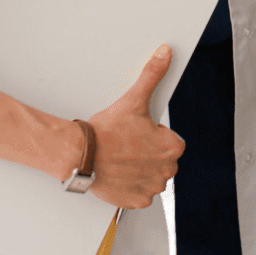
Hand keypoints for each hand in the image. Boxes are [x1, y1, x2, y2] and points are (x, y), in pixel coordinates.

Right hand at [84, 45, 185, 208]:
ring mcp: (151, 188)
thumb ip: (153, 74)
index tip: (137, 133)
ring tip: (121, 158)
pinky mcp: (136, 201)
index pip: (170, 140)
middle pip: (161, 160)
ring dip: (139, 170)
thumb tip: (166, 53)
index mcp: (173, 148)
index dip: (153, 135)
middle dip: (147, 153)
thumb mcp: (134, 100)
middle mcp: (167, 171)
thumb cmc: (108, 131)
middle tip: (127, 145)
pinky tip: (119, 173)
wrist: (82, 154)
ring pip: (150, 176)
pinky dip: (130, 186)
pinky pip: (139, 194)